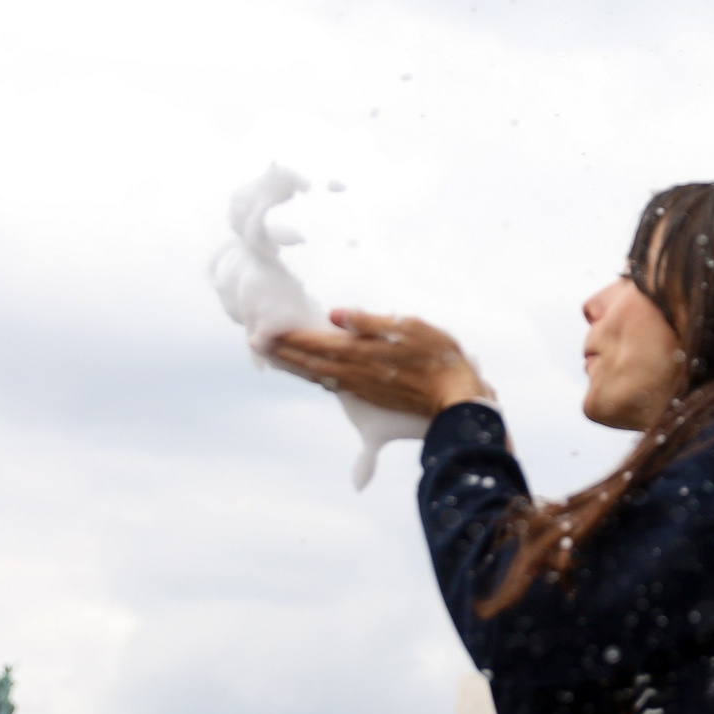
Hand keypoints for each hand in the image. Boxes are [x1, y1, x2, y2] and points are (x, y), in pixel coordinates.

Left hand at [270, 310, 491, 417]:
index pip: (316, 344)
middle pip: (310, 362)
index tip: (264, 332)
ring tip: (276, 357)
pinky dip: (316, 376)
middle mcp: (356, 373)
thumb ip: (370, 322)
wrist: (456, 399)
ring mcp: (363, 388)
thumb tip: (335, 314)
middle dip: (283, 352)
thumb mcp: (409, 328)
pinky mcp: (372, 396)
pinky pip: (334, 384)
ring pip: (319, 375)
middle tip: (257, 343)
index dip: (289, 338)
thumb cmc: (439, 358)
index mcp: (362, 354)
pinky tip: (311, 373)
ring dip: (295, 365)